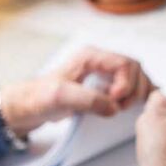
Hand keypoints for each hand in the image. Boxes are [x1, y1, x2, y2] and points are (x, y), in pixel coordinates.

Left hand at [0, 47, 154, 136]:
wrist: (28, 106)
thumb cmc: (40, 97)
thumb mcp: (60, 97)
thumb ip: (87, 99)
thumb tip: (114, 107)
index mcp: (91, 56)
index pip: (125, 63)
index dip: (126, 83)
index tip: (115, 101)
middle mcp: (100, 61)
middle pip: (135, 69)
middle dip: (133, 90)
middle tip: (119, 108)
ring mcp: (104, 74)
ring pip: (136, 77)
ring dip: (135, 94)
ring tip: (120, 109)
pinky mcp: (105, 87)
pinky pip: (130, 87)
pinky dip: (135, 97)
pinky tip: (129, 109)